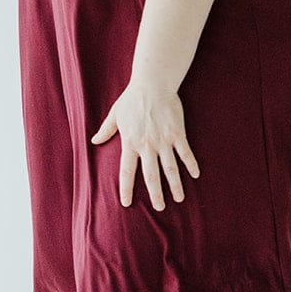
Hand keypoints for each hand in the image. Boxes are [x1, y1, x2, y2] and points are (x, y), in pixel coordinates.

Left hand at [91, 81, 200, 209]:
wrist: (153, 83)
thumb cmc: (132, 98)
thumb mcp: (115, 114)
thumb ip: (106, 130)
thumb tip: (94, 140)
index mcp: (130, 142)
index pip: (127, 171)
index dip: (126, 188)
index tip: (126, 203)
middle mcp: (147, 145)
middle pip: (151, 175)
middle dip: (156, 193)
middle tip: (160, 208)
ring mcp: (164, 140)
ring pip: (170, 168)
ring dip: (175, 185)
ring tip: (179, 198)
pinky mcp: (177, 133)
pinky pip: (185, 152)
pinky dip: (191, 164)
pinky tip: (196, 175)